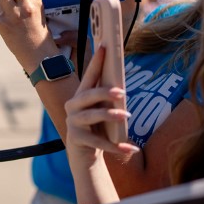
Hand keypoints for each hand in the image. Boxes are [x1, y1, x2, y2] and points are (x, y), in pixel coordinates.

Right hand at [64, 45, 137, 169]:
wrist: (84, 155)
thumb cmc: (96, 129)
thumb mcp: (102, 112)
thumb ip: (108, 100)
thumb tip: (122, 88)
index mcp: (81, 96)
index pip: (89, 76)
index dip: (97, 62)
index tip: (105, 47)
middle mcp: (73, 107)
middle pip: (87, 95)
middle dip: (104, 92)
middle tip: (122, 92)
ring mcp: (73, 123)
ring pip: (91, 116)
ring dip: (109, 115)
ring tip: (125, 116)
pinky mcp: (76, 140)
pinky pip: (97, 141)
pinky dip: (115, 145)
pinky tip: (131, 147)